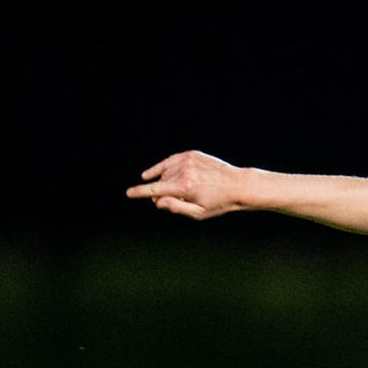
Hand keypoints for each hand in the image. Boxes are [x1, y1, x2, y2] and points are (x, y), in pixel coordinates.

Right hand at [125, 151, 252, 219]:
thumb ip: (176, 208)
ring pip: (166, 172)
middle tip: (169, 201)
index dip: (140, 192)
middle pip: (161, 183)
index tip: (129, 193)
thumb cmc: (219, 203)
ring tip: (177, 191)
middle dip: (160, 193)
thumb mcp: (198, 213)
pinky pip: (170, 161)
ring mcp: (188, 161)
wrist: (238, 185)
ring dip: (165, 182)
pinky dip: (161, 167)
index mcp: (185, 188)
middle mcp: (185, 172)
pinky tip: (151, 173)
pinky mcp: (192, 154)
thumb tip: (157, 202)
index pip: (156, 190)